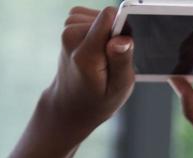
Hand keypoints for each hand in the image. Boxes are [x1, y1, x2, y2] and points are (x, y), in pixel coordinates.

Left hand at [39, 6, 135, 144]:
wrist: (70, 105)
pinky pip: (91, 17)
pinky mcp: (68, 26)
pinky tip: (97, 48)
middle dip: (116, 36)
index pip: (108, 17)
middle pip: (108, 18)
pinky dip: (98, 30)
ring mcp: (67, 30)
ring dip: (107, 34)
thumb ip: (123, 60)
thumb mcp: (119, 88)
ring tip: (103, 58)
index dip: (124, 29)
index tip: (124, 49)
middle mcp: (72, 37)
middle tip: (112, 62)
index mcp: (86, 55)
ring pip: (101, 17)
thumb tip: (123, 38)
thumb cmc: (97, 100)